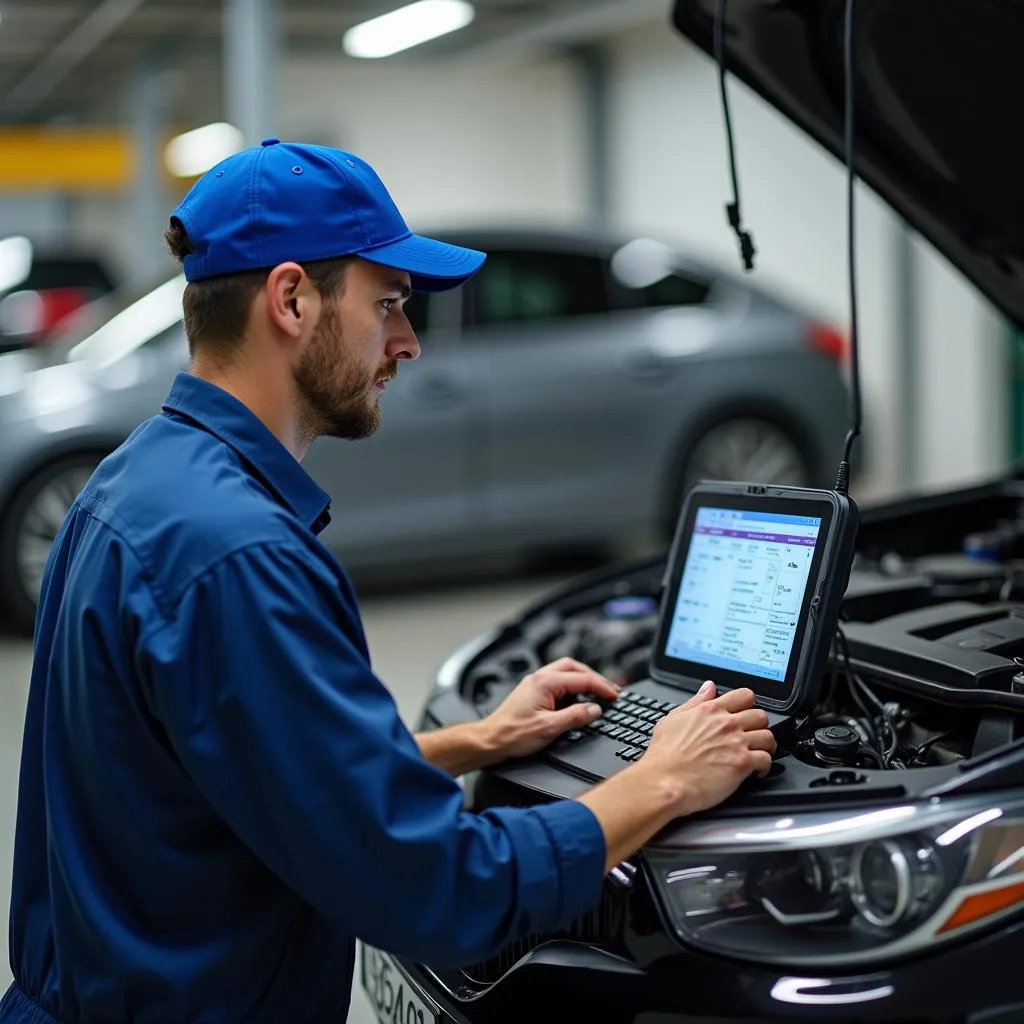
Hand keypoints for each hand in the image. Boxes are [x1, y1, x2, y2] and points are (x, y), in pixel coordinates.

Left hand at [483, 657, 620, 759]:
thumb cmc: (513, 734)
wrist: (491, 739)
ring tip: (597, 693)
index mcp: (545, 682)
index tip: (615, 696)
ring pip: (566, 672)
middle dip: (594, 678)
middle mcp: (539, 677)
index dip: (602, 687)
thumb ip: (575, 717)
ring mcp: (535, 683)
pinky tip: (577, 699)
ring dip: (583, 680)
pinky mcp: (532, 691)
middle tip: (609, 690)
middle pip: (574, 667)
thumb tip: (595, 710)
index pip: (582, 679)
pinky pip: (558, 681)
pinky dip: (572, 687)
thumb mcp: (549, 728)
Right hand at [640, 681, 775, 815]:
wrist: (665, 781)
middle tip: (752, 736)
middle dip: (758, 726)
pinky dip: (764, 767)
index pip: (745, 695)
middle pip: (761, 716)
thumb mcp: (673, 719)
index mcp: (711, 710)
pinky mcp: (743, 763)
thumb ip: (695, 701)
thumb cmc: (664, 755)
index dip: (749, 705)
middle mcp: (726, 723)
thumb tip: (708, 687)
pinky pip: (767, 760)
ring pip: (768, 737)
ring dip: (765, 746)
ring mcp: (736, 742)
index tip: (746, 713)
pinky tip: (755, 771)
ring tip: (757, 753)